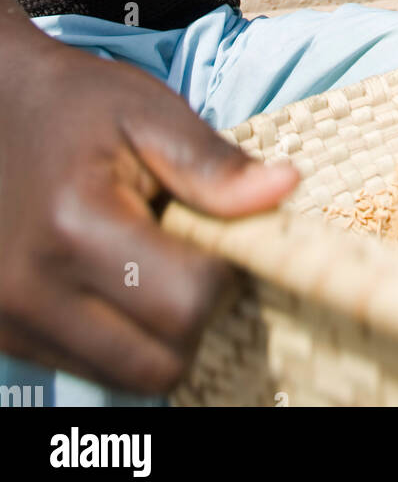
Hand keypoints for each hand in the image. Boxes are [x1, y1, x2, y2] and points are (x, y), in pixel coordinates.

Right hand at [0, 30, 298, 393]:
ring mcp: (13, 320)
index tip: (216, 230)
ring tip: (148, 262)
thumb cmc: (75, 103)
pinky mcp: (7, 335)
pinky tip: (116, 279)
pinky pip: (94, 370)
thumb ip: (213, 163)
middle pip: (160, 362)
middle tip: (189, 252)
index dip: (221, 272)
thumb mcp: (149, 112)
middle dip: (194, 314)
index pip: (185, 303)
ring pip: (129, 378)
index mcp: (74, 226)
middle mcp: (33, 289)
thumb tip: (285, 188)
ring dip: (158, 334)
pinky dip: (121, 338)